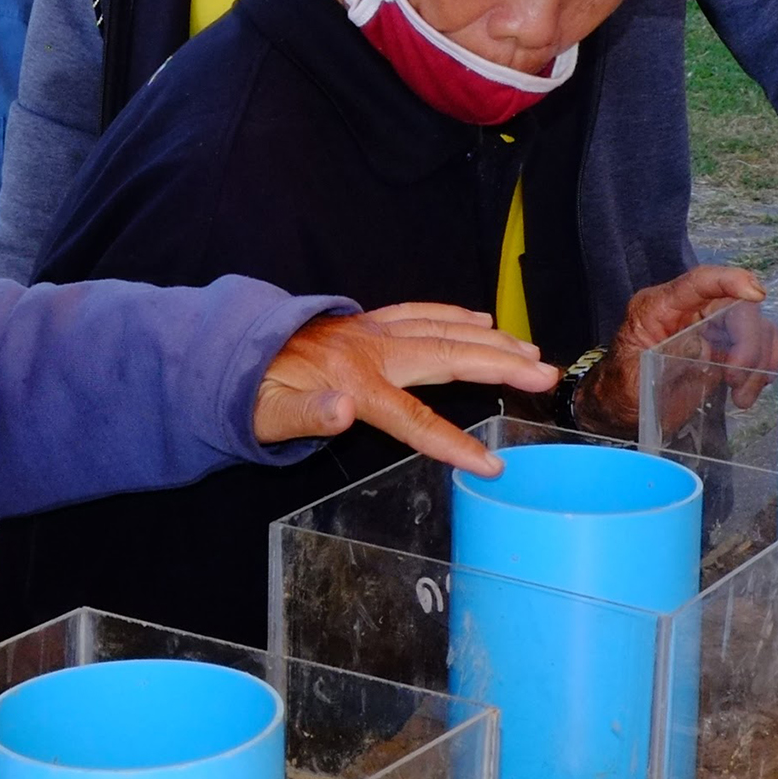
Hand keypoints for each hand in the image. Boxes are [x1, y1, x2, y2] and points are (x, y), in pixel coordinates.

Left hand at [255, 303, 557, 473]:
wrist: (233, 350)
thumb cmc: (254, 391)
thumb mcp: (266, 413)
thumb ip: (304, 415)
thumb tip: (342, 412)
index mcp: (354, 382)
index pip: (414, 419)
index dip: (454, 443)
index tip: (492, 466)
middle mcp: (372, 351)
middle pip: (448, 358)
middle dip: (501, 367)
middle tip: (544, 375)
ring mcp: (372, 331)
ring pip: (443, 330)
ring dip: (491, 340)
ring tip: (531, 351)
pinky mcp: (368, 322)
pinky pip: (422, 312)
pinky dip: (455, 314)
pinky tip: (481, 320)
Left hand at [576, 265, 764, 437]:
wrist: (622, 408)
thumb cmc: (621, 389)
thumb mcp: (634, 377)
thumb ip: (666, 360)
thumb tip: (705, 347)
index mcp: (659, 308)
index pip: (698, 282)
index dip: (729, 281)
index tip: (755, 293)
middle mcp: (690, 311)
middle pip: (736, 308)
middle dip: (748, 342)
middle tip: (735, 377)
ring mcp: (711, 329)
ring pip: (755, 328)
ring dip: (758, 361)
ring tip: (740, 395)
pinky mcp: (726, 350)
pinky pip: (759, 349)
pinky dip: (762, 370)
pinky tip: (746, 394)